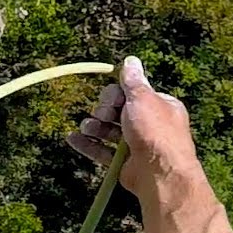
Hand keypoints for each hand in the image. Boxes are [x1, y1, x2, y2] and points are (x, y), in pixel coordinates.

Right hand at [66, 56, 203, 202]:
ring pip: (108, 131)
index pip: (130, 93)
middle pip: (117, 111)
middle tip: (102, 114)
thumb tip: (131, 60)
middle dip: (103, 111)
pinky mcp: (124, 163)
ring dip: (93, 127)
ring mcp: (136, 144)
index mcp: (159, 106)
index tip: (112, 100)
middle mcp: (149, 124)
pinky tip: (72, 139)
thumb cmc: (155, 131)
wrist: (159, 172)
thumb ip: (133, 80)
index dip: (116, 94)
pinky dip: (87, 144)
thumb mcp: (143, 98)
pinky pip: (101, 151)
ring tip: (87, 128)